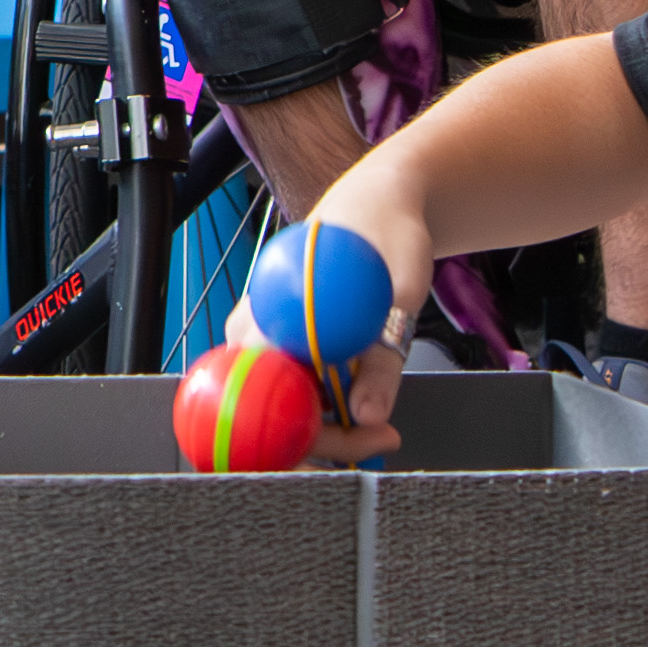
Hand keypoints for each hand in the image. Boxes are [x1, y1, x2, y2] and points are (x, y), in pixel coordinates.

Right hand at [288, 172, 434, 460]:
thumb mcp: (398, 295)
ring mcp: (261, 342)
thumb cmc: (383, 234)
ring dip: (329, 429)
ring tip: (382, 428)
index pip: (263, 400)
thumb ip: (382, 363)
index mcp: (260, 319)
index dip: (305, 436)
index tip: (357, 441)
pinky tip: (367, 407)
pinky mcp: (280, 347)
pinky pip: (296, 394)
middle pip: (267, 415)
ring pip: (282, 410)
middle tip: (383, 438)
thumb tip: (368, 417)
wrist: (377, 204)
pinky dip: (331, 410)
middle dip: (323, 441)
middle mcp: (249, 335)